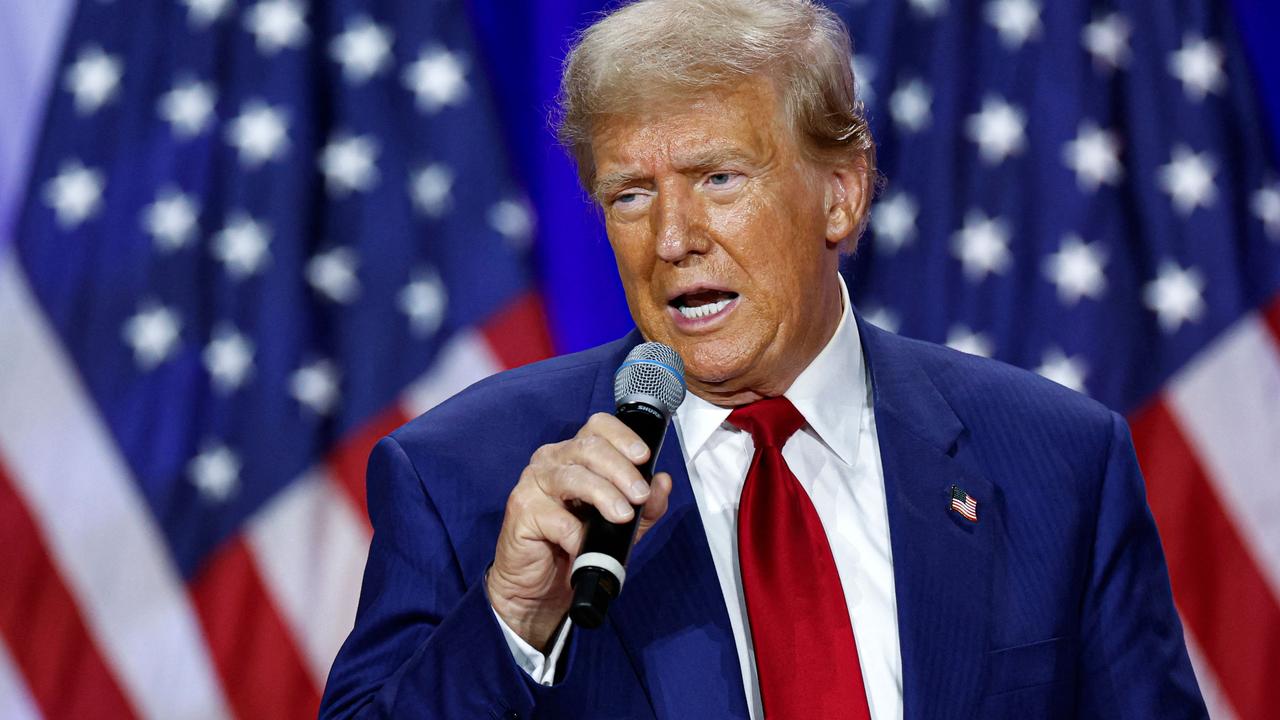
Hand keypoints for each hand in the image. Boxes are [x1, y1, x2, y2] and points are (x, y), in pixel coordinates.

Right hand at [486, 412, 672, 650]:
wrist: (542, 585)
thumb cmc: (577, 545)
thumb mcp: (624, 525)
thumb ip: (647, 505)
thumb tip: (662, 483)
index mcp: (576, 455)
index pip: (598, 427)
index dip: (622, 436)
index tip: (643, 456)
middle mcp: (552, 461)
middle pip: (588, 448)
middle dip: (621, 470)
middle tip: (639, 494)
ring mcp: (533, 483)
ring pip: (573, 478)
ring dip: (603, 495)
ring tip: (621, 516)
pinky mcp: (522, 510)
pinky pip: (555, 518)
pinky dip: (575, 533)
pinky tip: (583, 545)